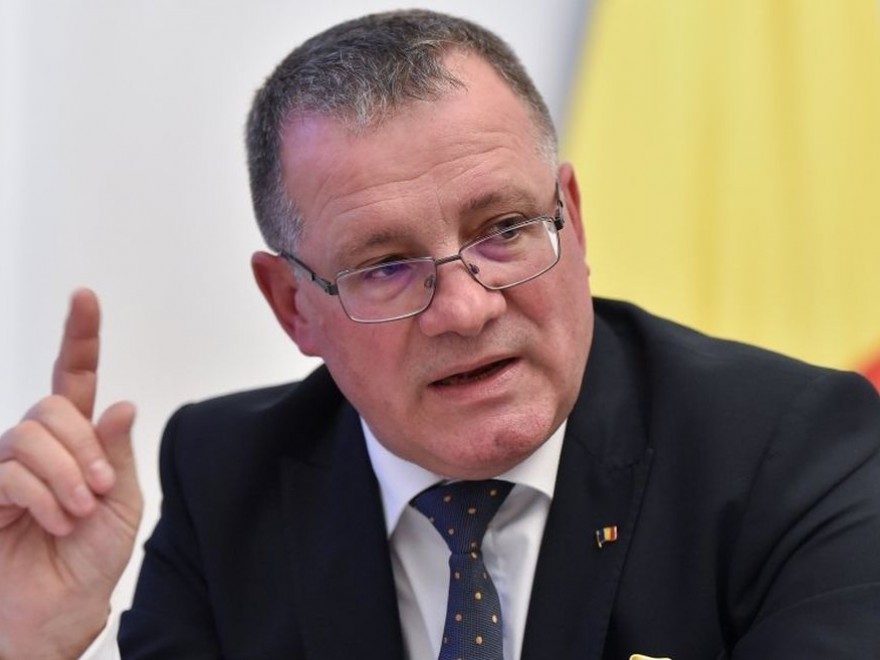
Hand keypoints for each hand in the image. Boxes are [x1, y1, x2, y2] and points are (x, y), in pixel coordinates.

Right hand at [0, 289, 142, 658]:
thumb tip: (121, 403)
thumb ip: (115, 452)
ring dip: (65, 474)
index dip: (79, 336)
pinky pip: (9, 471)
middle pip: (51, 407)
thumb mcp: (121, 501)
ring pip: (30, 434)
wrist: (62, 609)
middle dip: (83, 446)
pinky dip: (42, 496)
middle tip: (98, 490)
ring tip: (76, 511)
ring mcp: (6, 467)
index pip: (74, 377)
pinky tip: (54, 521)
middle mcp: (38, 445)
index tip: (84, 296)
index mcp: (77, 440)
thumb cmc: (92, 556)